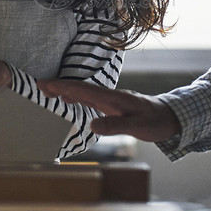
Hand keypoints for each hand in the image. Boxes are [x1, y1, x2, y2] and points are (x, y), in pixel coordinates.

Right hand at [38, 79, 180, 142]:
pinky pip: (90, 99)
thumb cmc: (156, 122)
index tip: (45, 84)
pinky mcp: (113, 106)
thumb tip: (92, 125)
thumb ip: (116, 125)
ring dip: (66, 91)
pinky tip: (70, 100)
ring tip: (48, 92)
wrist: (171, 117)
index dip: (63, 87)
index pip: (83, 90)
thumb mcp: (138, 126)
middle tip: (38, 85)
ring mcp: (111, 100)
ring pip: (84, 93)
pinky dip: (76, 97)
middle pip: (80, 88)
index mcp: (113, 98)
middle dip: (59, 86)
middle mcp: (110, 96)